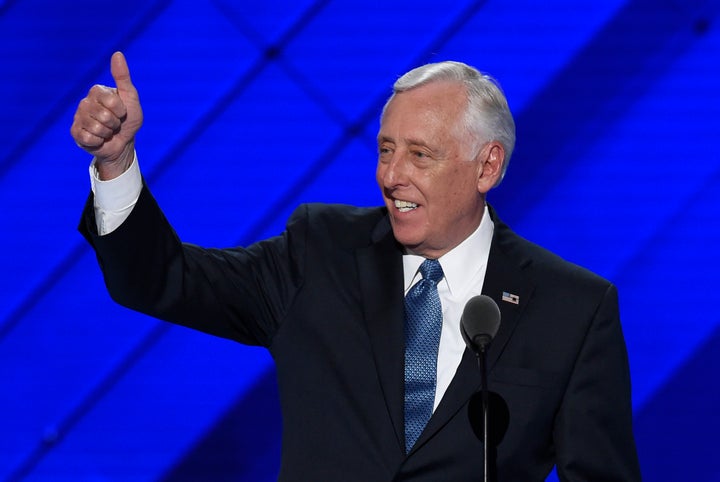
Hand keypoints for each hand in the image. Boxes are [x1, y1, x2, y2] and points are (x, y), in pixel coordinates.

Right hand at [71, 52, 142, 179]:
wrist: (123, 142)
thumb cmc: (128, 119)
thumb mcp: (131, 98)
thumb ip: (123, 77)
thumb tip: (117, 53)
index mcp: (97, 91)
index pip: (111, 102)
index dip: (121, 111)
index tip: (122, 112)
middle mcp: (85, 102)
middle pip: (104, 116)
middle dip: (115, 123)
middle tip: (115, 124)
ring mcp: (78, 117)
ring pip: (96, 128)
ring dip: (107, 133)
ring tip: (108, 131)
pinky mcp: (75, 133)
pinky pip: (88, 138)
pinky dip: (99, 141)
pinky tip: (99, 139)